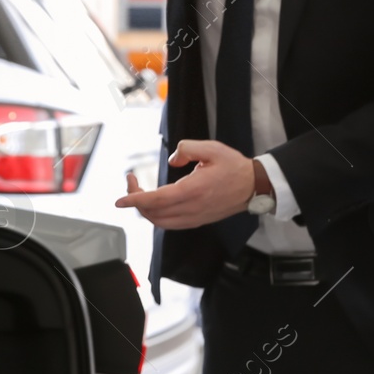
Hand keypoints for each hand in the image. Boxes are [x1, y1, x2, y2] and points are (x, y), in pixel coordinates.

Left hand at [114, 140, 254, 228]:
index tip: (120, 200)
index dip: (134, 200)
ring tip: (139, 194)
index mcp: (193, 190)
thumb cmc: (234, 167)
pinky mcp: (197, 221)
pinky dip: (156, 217)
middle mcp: (192, 208)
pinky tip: (154, 204)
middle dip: (136, 201)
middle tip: (132, 183)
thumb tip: (172, 158)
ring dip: (145, 211)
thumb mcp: (212, 148)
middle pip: (153, 213)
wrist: (253, 187)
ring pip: (160, 222)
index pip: (156, 200)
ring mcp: (194, 218)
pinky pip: (170, 224)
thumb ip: (187, 149)